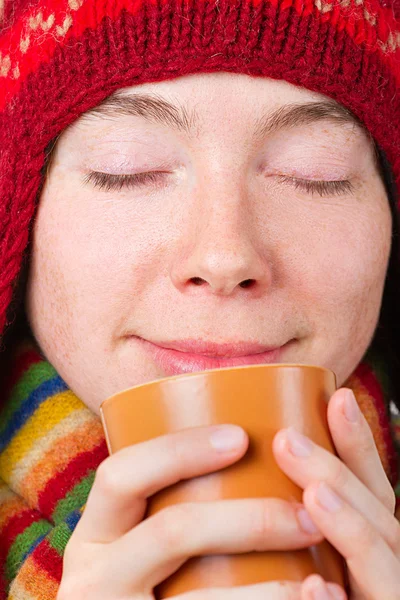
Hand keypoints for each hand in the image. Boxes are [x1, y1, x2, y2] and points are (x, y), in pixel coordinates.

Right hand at [57, 423, 343, 598]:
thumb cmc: (146, 581)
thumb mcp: (137, 544)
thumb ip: (170, 508)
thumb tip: (245, 443)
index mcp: (94, 534)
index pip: (121, 475)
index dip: (178, 451)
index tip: (241, 437)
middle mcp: (94, 577)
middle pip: (172, 531)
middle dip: (249, 519)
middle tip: (307, 518)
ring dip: (271, 589)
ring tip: (322, 578)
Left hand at [273, 387, 399, 599]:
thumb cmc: (305, 587)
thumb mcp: (309, 549)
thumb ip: (295, 516)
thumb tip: (259, 453)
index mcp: (374, 544)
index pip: (373, 490)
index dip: (359, 444)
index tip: (339, 397)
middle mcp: (387, 569)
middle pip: (376, 519)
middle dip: (338, 475)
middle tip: (288, 440)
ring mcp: (381, 595)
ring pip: (378, 566)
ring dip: (350, 529)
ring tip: (315, 495)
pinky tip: (316, 586)